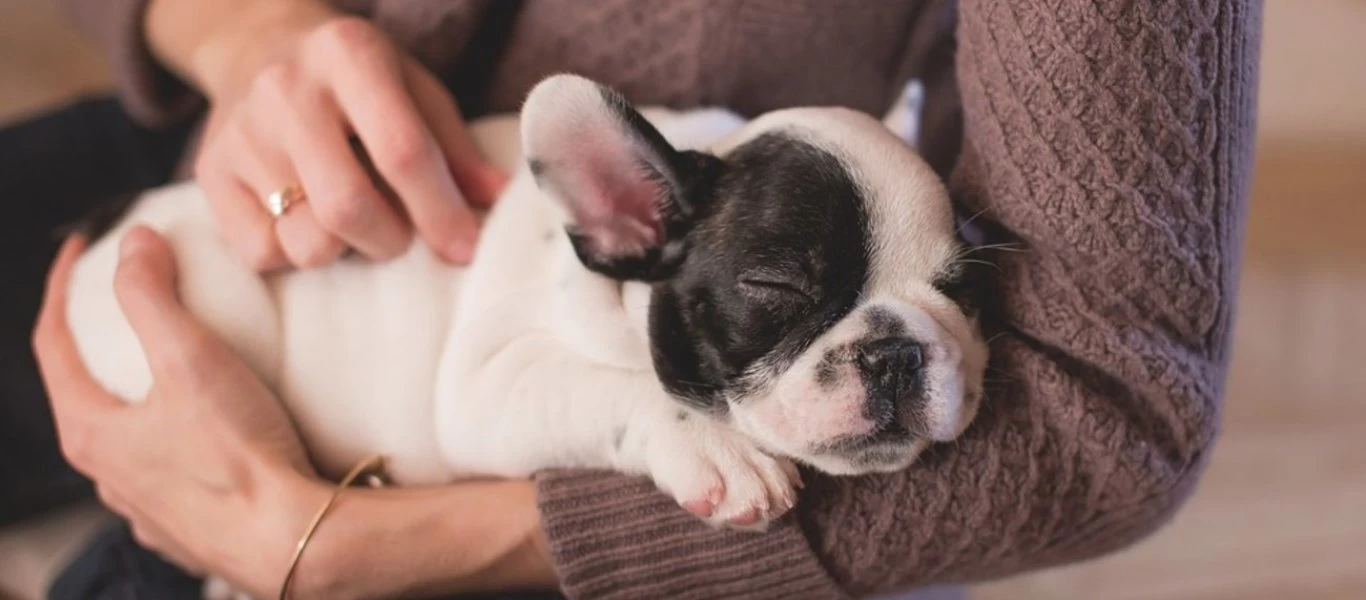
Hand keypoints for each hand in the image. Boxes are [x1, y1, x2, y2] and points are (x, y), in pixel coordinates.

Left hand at [33, 229, 556, 597]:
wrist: (293, 540)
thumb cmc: (239, 456)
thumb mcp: (192, 359)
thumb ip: (154, 296)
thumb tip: (134, 243)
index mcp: (92, 432)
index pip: (52, 344)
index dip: (62, 288)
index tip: (82, 250)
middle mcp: (108, 475)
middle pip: (86, 392)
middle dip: (100, 343)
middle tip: (128, 304)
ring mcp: (146, 507)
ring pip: (127, 438)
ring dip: (138, 396)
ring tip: (174, 366)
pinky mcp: (188, 527)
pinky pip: (168, 471)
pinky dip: (176, 438)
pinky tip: (208, 430)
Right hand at [152, 0, 507, 269]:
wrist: (256, 44)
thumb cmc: (356, 78)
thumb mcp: (414, 89)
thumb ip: (455, 147)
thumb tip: (499, 200)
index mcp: (350, 56)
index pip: (402, 151)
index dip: (440, 211)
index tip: (464, 247)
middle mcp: (287, 90)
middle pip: (348, 207)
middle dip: (391, 240)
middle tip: (401, 235)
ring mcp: (241, 133)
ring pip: (305, 240)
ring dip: (344, 250)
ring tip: (353, 224)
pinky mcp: (210, 172)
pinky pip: (261, 253)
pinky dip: (295, 254)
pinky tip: (307, 222)